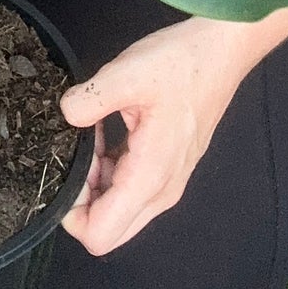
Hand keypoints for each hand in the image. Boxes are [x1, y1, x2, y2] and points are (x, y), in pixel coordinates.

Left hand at [58, 17, 261, 255]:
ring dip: (95, 183)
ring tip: (92, 136)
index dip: (71, 214)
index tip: (66, 171)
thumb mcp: (127, 74)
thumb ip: (89, 101)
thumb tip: (66, 116)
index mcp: (149, 177)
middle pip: (108, 230)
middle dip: (82, 201)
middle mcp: (160, 191)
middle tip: (78, 154)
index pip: (100, 235)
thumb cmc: (182, 64)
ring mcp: (166, 182)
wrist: (221, 53)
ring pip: (118, 210)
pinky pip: (129, 189)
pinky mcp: (167, 168)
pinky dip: (109, 171)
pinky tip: (104, 133)